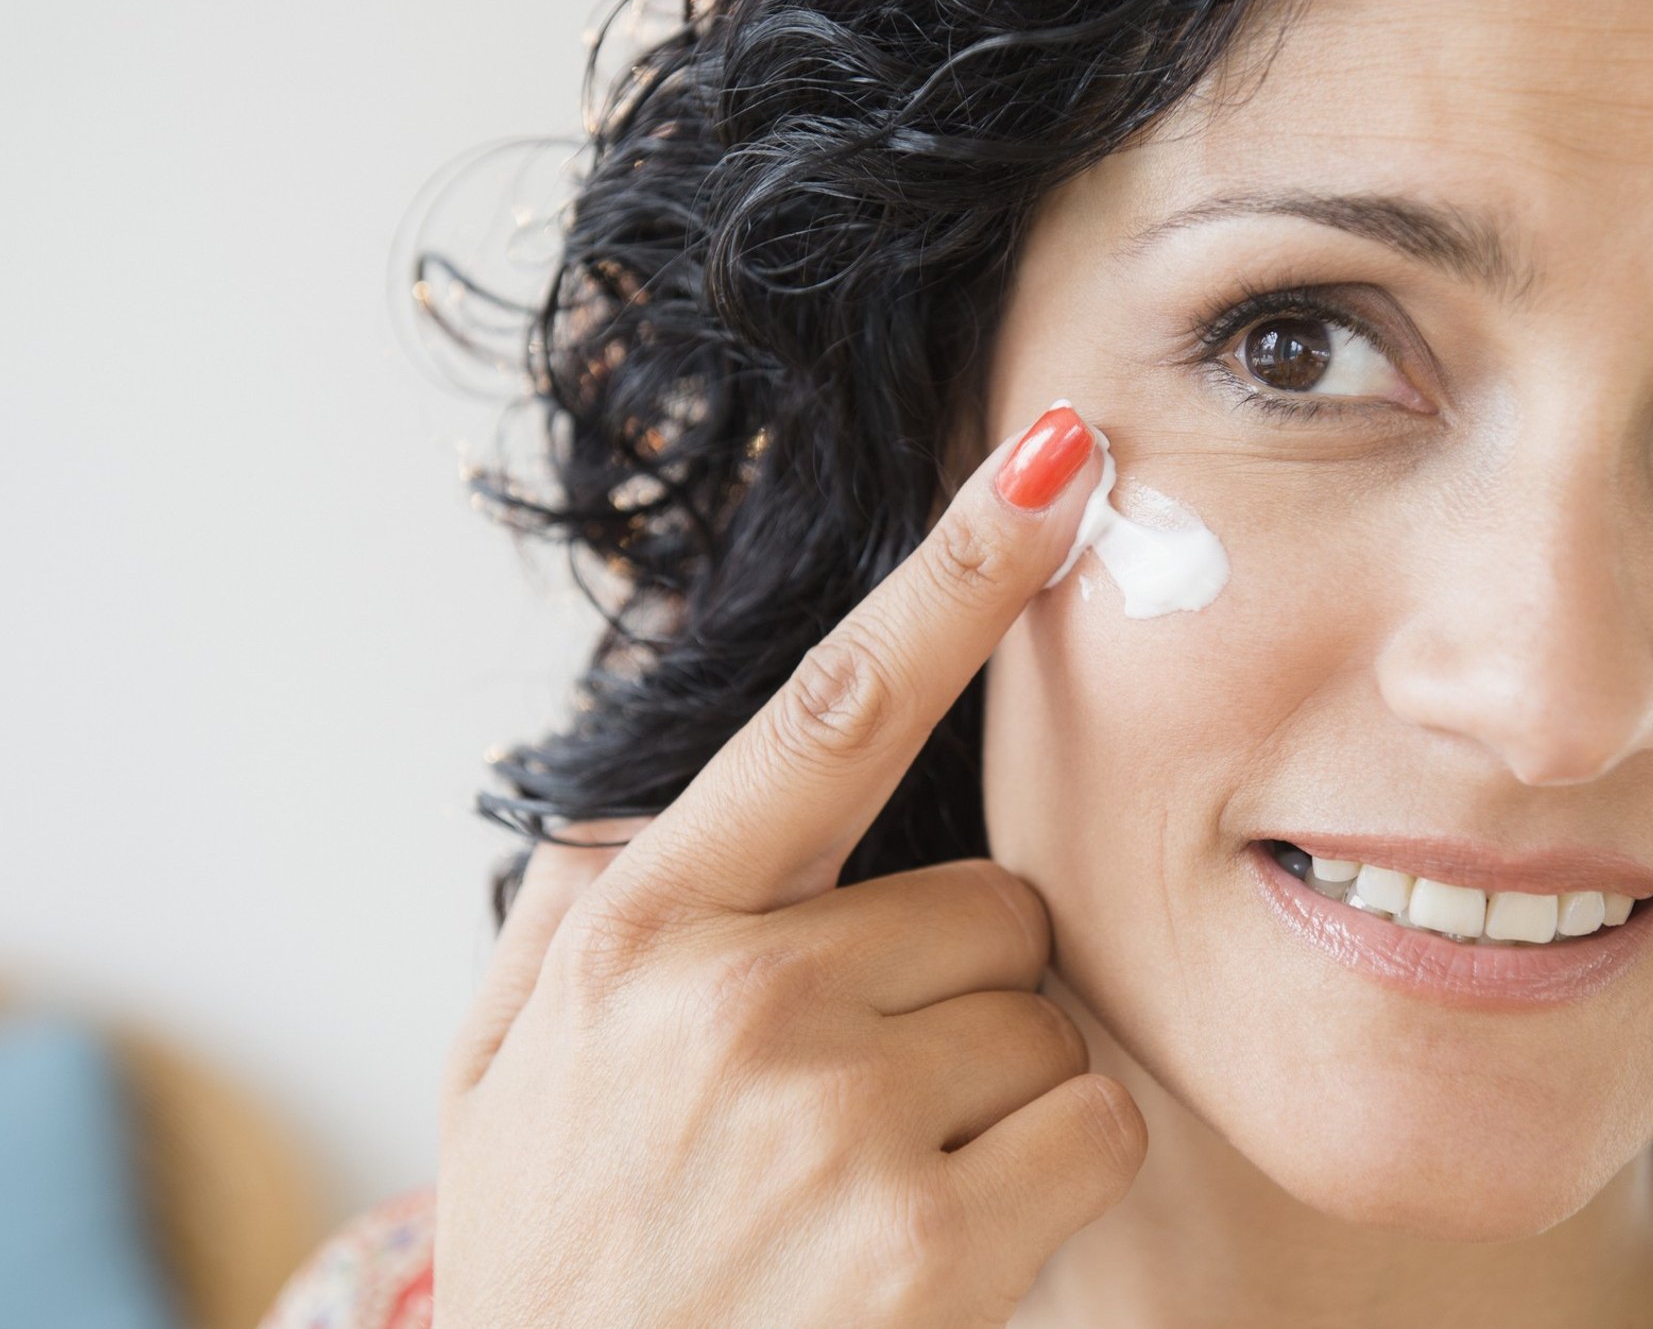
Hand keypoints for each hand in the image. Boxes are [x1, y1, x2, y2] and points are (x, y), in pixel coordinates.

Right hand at [432, 404, 1144, 1328]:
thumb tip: (664, 768)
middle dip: (954, 983)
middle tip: (853, 1092)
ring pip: (1047, 1012)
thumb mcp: (502, 1069)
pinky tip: (943, 1242)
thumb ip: (575, 897)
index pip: (833, 709)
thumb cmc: (558, 1257)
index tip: (1050, 463)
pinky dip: (1048, 1173)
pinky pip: (1089, 1122)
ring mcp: (834, 1120)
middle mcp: (738, 997)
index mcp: (642, 929)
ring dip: (997, 1083)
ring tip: (876, 1179)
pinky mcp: (926, 1244)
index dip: (954, 574)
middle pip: (990, 899)